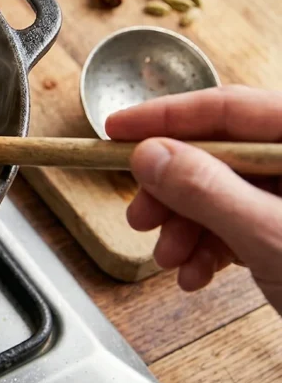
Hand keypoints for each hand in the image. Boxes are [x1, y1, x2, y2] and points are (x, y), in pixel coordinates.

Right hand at [105, 86, 281, 311]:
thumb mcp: (273, 238)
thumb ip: (208, 189)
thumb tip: (151, 153)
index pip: (232, 109)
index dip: (166, 117)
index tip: (116, 130)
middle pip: (219, 154)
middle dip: (172, 189)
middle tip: (138, 213)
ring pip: (221, 192)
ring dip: (184, 225)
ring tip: (167, 257)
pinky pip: (237, 223)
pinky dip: (207, 247)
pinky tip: (194, 272)